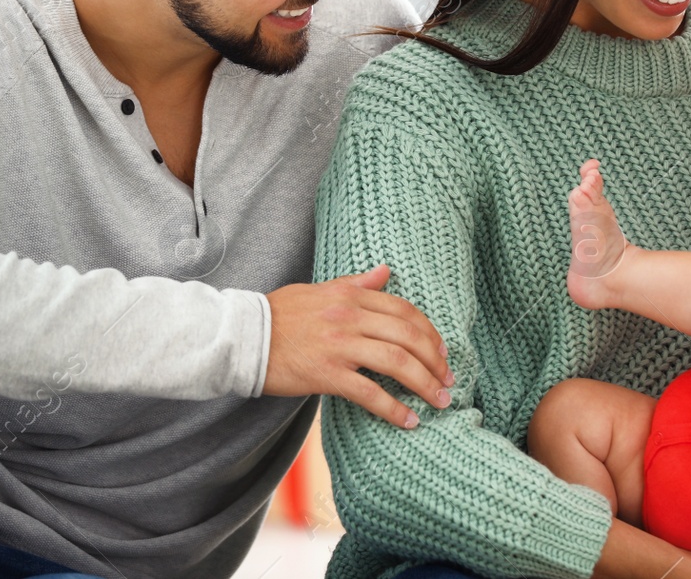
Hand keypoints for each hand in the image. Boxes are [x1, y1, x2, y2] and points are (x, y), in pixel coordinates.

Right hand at [264, 264, 454, 428]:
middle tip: (448, 380)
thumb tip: (386, 271)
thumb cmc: (279, 314)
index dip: (430, 332)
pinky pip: (370, 393)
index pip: (404, 311)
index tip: (442, 352)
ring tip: (440, 401)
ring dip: (425, 384)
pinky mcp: (326, 374)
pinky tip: (409, 420)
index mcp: (350, 295)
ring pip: (397, 363)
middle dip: (435, 361)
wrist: (242, 336)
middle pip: (408, 337)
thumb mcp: (319, 290)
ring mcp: (339, 346)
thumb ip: (355, 283)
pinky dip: (394, 409)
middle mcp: (349, 317)